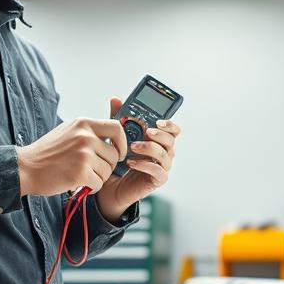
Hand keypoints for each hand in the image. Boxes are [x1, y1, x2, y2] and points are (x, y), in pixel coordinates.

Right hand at [16, 117, 125, 196]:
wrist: (25, 168)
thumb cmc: (47, 152)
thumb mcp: (68, 131)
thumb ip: (88, 132)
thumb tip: (112, 137)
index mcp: (83, 124)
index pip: (116, 128)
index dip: (122, 142)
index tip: (119, 152)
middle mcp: (85, 136)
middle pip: (114, 155)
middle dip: (107, 166)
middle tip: (91, 170)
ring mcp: (83, 154)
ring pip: (107, 171)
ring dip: (97, 178)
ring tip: (80, 175)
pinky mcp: (80, 172)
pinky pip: (99, 184)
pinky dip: (91, 188)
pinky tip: (78, 184)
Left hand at [97, 96, 180, 222]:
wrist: (109, 185)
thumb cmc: (118, 159)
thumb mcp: (117, 136)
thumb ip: (118, 118)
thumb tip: (115, 98)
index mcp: (159, 140)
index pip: (174, 130)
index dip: (170, 124)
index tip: (158, 121)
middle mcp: (165, 152)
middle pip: (171, 140)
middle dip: (160, 134)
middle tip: (147, 131)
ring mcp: (163, 166)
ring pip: (165, 155)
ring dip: (150, 148)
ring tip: (133, 146)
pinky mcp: (158, 180)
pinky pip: (157, 171)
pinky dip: (144, 164)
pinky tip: (131, 162)